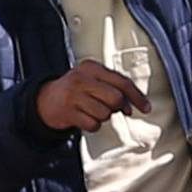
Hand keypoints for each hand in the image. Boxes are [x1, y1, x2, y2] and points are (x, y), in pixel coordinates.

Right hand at [35, 62, 149, 132]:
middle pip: (116, 98)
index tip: (146, 108)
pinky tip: (84, 117)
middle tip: (114, 109)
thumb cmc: (76, 90)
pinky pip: (93, 124)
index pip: (122, 81)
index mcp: (91, 67)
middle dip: (119, 108)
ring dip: (103, 116)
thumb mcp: (93, 79)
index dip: (137, 97)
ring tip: (92, 110)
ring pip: (105, 114)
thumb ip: (113, 86)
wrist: (46, 100)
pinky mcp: (68, 112)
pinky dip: (92, 125)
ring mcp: (73, 95)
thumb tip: (132, 105)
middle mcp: (82, 78)